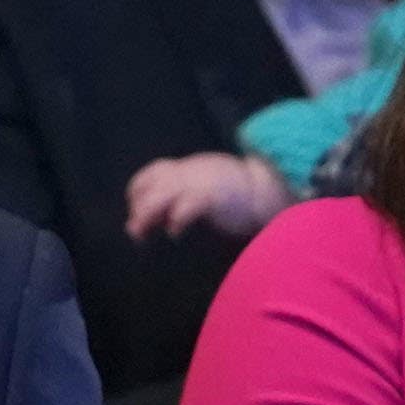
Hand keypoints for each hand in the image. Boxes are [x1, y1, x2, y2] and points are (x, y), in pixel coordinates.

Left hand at [125, 150, 293, 242]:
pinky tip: (174, 233)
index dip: (137, 193)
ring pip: (163, 194)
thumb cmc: (235, 196)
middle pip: (152, 184)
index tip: (136, 214)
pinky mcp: (213, 196)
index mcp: (187, 169)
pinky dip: (177, 219)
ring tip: (142, 235)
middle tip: (136, 233)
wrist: (268, 191)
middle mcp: (189, 172)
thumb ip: (178, 201)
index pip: (151, 174)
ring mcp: (201, 182)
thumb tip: (147, 223)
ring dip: (147, 215)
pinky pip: (189, 205)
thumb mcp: (202, 191)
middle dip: (138, 208)